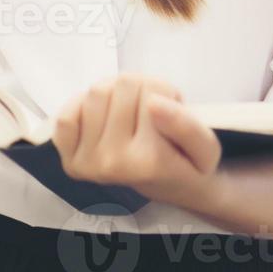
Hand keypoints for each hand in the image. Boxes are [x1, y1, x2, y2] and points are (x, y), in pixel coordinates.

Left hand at [54, 73, 222, 209]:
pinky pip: (66, 116)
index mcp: (150, 161)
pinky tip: (104, 119)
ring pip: (97, 91)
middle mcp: (115, 165)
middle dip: (142, 89)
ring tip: (132, 113)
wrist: (168, 186)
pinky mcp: (71, 161)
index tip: (174, 112)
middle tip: (151, 112)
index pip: (152, 90)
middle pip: (122, 84)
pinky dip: (83, 108)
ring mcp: (89, 164)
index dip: (167, 92)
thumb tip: (154, 105)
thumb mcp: (206, 148)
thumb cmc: (188, 163)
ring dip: (116, 94)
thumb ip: (186, 127)